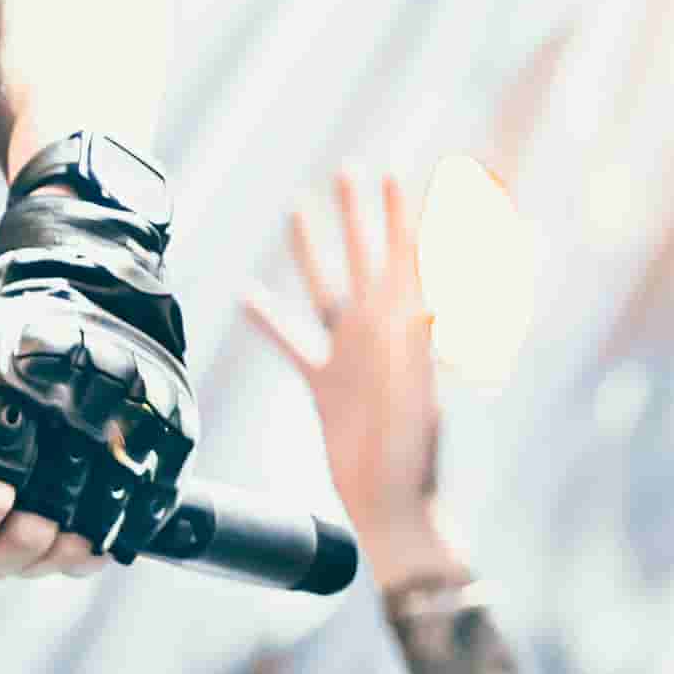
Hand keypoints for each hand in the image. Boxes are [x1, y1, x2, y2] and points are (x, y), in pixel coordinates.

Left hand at [0, 132, 191, 575]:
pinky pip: (133, 525)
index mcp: (12, 386)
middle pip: (35, 527)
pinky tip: (65, 546)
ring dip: (41, 564)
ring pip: (85, 537)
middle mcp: (76, 409)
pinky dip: (95, 551)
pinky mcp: (167, 442)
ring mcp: (129, 429)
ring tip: (16, 553)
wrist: (92, 282)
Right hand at [244, 168, 459, 589]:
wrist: (391, 506)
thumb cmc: (410, 456)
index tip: (397, 170)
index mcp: (402, 330)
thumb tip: (427, 302)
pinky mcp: (324, 385)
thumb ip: (418, 349)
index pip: (406, 257)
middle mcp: (376, 334)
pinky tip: (246, 296)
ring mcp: (348, 356)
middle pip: (365, 257)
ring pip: (324, 288)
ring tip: (297, 208)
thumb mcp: (416, 397)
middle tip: (351, 168)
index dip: (403, 212)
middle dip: (360, 212)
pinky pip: (291, 343)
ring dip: (312, 250)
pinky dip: (268, 320)